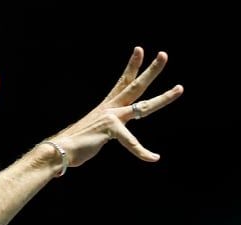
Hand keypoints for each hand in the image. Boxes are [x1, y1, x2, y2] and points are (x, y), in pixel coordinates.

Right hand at [49, 46, 182, 165]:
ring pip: (143, 106)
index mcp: (106, 107)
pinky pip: (132, 142)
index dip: (132, 67)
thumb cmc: (75, 144)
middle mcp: (110, 108)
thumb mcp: (94, 133)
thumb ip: (102, 131)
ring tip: (179, 89)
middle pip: (135, 86)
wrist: (60, 149)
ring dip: (163, 98)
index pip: (122, 82)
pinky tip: (153, 157)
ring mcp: (111, 117)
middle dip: (151, 70)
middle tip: (163, 54)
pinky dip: (142, 152)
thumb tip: (99, 137)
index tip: (139, 51)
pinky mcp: (111, 129)